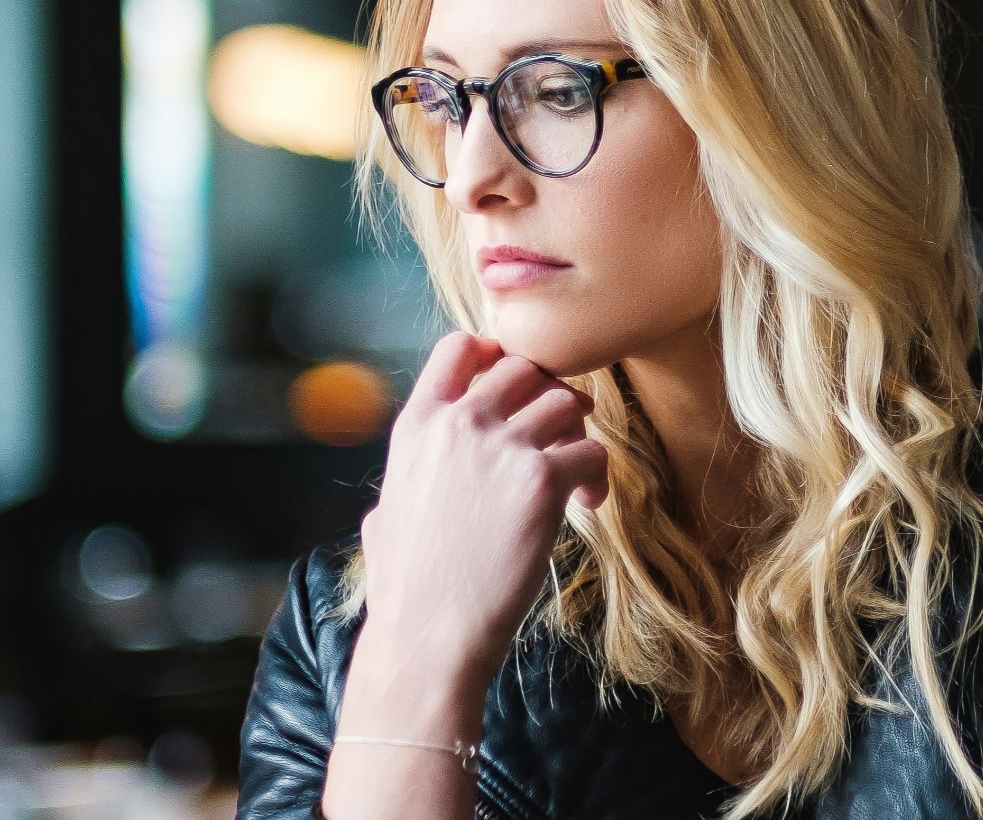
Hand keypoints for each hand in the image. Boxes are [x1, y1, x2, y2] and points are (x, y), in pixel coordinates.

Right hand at [357, 331, 609, 676]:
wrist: (427, 635)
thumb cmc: (406, 590)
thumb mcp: (384, 517)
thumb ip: (401, 490)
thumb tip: (391, 505)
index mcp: (417, 425)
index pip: (459, 346)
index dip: (495, 354)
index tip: (514, 388)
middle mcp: (459, 423)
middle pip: (524, 368)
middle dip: (547, 394)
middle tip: (559, 435)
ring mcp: (501, 447)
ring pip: (565, 401)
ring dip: (578, 431)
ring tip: (575, 475)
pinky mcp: (541, 480)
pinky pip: (592, 449)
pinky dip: (597, 475)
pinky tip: (586, 505)